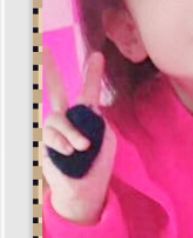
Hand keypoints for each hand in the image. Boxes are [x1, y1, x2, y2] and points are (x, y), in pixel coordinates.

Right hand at [42, 48, 116, 224]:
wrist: (84, 188)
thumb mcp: (105, 140)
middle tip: (43, 49)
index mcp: (87, 117)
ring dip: (71, 132)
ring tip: (81, 147)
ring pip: (57, 119)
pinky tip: (71, 152)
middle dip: (48, 70)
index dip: (92, 74)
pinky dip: (62, 143)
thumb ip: (94, 122)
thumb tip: (76, 114)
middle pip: (56, 90)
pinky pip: (51, 135)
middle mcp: (69, 119)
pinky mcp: (46, 143)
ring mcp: (55, 130)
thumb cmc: (96, 164)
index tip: (97, 56)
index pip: (89, 91)